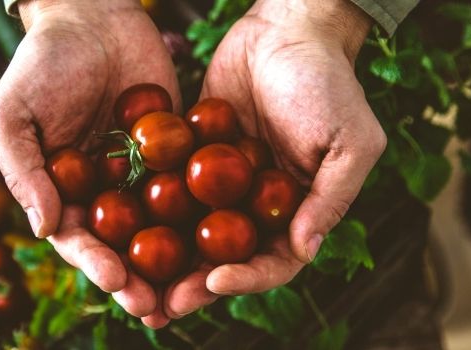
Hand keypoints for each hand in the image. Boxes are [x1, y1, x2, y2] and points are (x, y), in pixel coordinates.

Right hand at [0, 0, 177, 319]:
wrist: (92, 15)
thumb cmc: (41, 62)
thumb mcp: (13, 112)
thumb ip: (22, 169)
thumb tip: (43, 228)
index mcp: (61, 191)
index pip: (77, 238)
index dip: (94, 262)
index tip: (115, 281)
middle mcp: (103, 191)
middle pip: (122, 244)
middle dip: (138, 278)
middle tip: (158, 306)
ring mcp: (141, 173)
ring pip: (160, 226)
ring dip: (175, 261)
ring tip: (195, 288)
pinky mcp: (175, 150)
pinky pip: (191, 183)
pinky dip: (207, 211)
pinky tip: (227, 233)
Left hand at [152, 0, 385, 323]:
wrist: (287, 29)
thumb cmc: (329, 82)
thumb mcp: (349, 142)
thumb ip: (330, 198)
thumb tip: (305, 250)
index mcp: (298, 211)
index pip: (274, 261)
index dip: (247, 279)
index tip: (215, 281)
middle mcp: (258, 205)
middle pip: (226, 258)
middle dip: (195, 284)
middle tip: (162, 305)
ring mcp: (223, 183)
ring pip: (192, 232)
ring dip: (167, 260)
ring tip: (134, 280)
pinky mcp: (193, 155)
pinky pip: (170, 188)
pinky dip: (148, 210)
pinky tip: (120, 226)